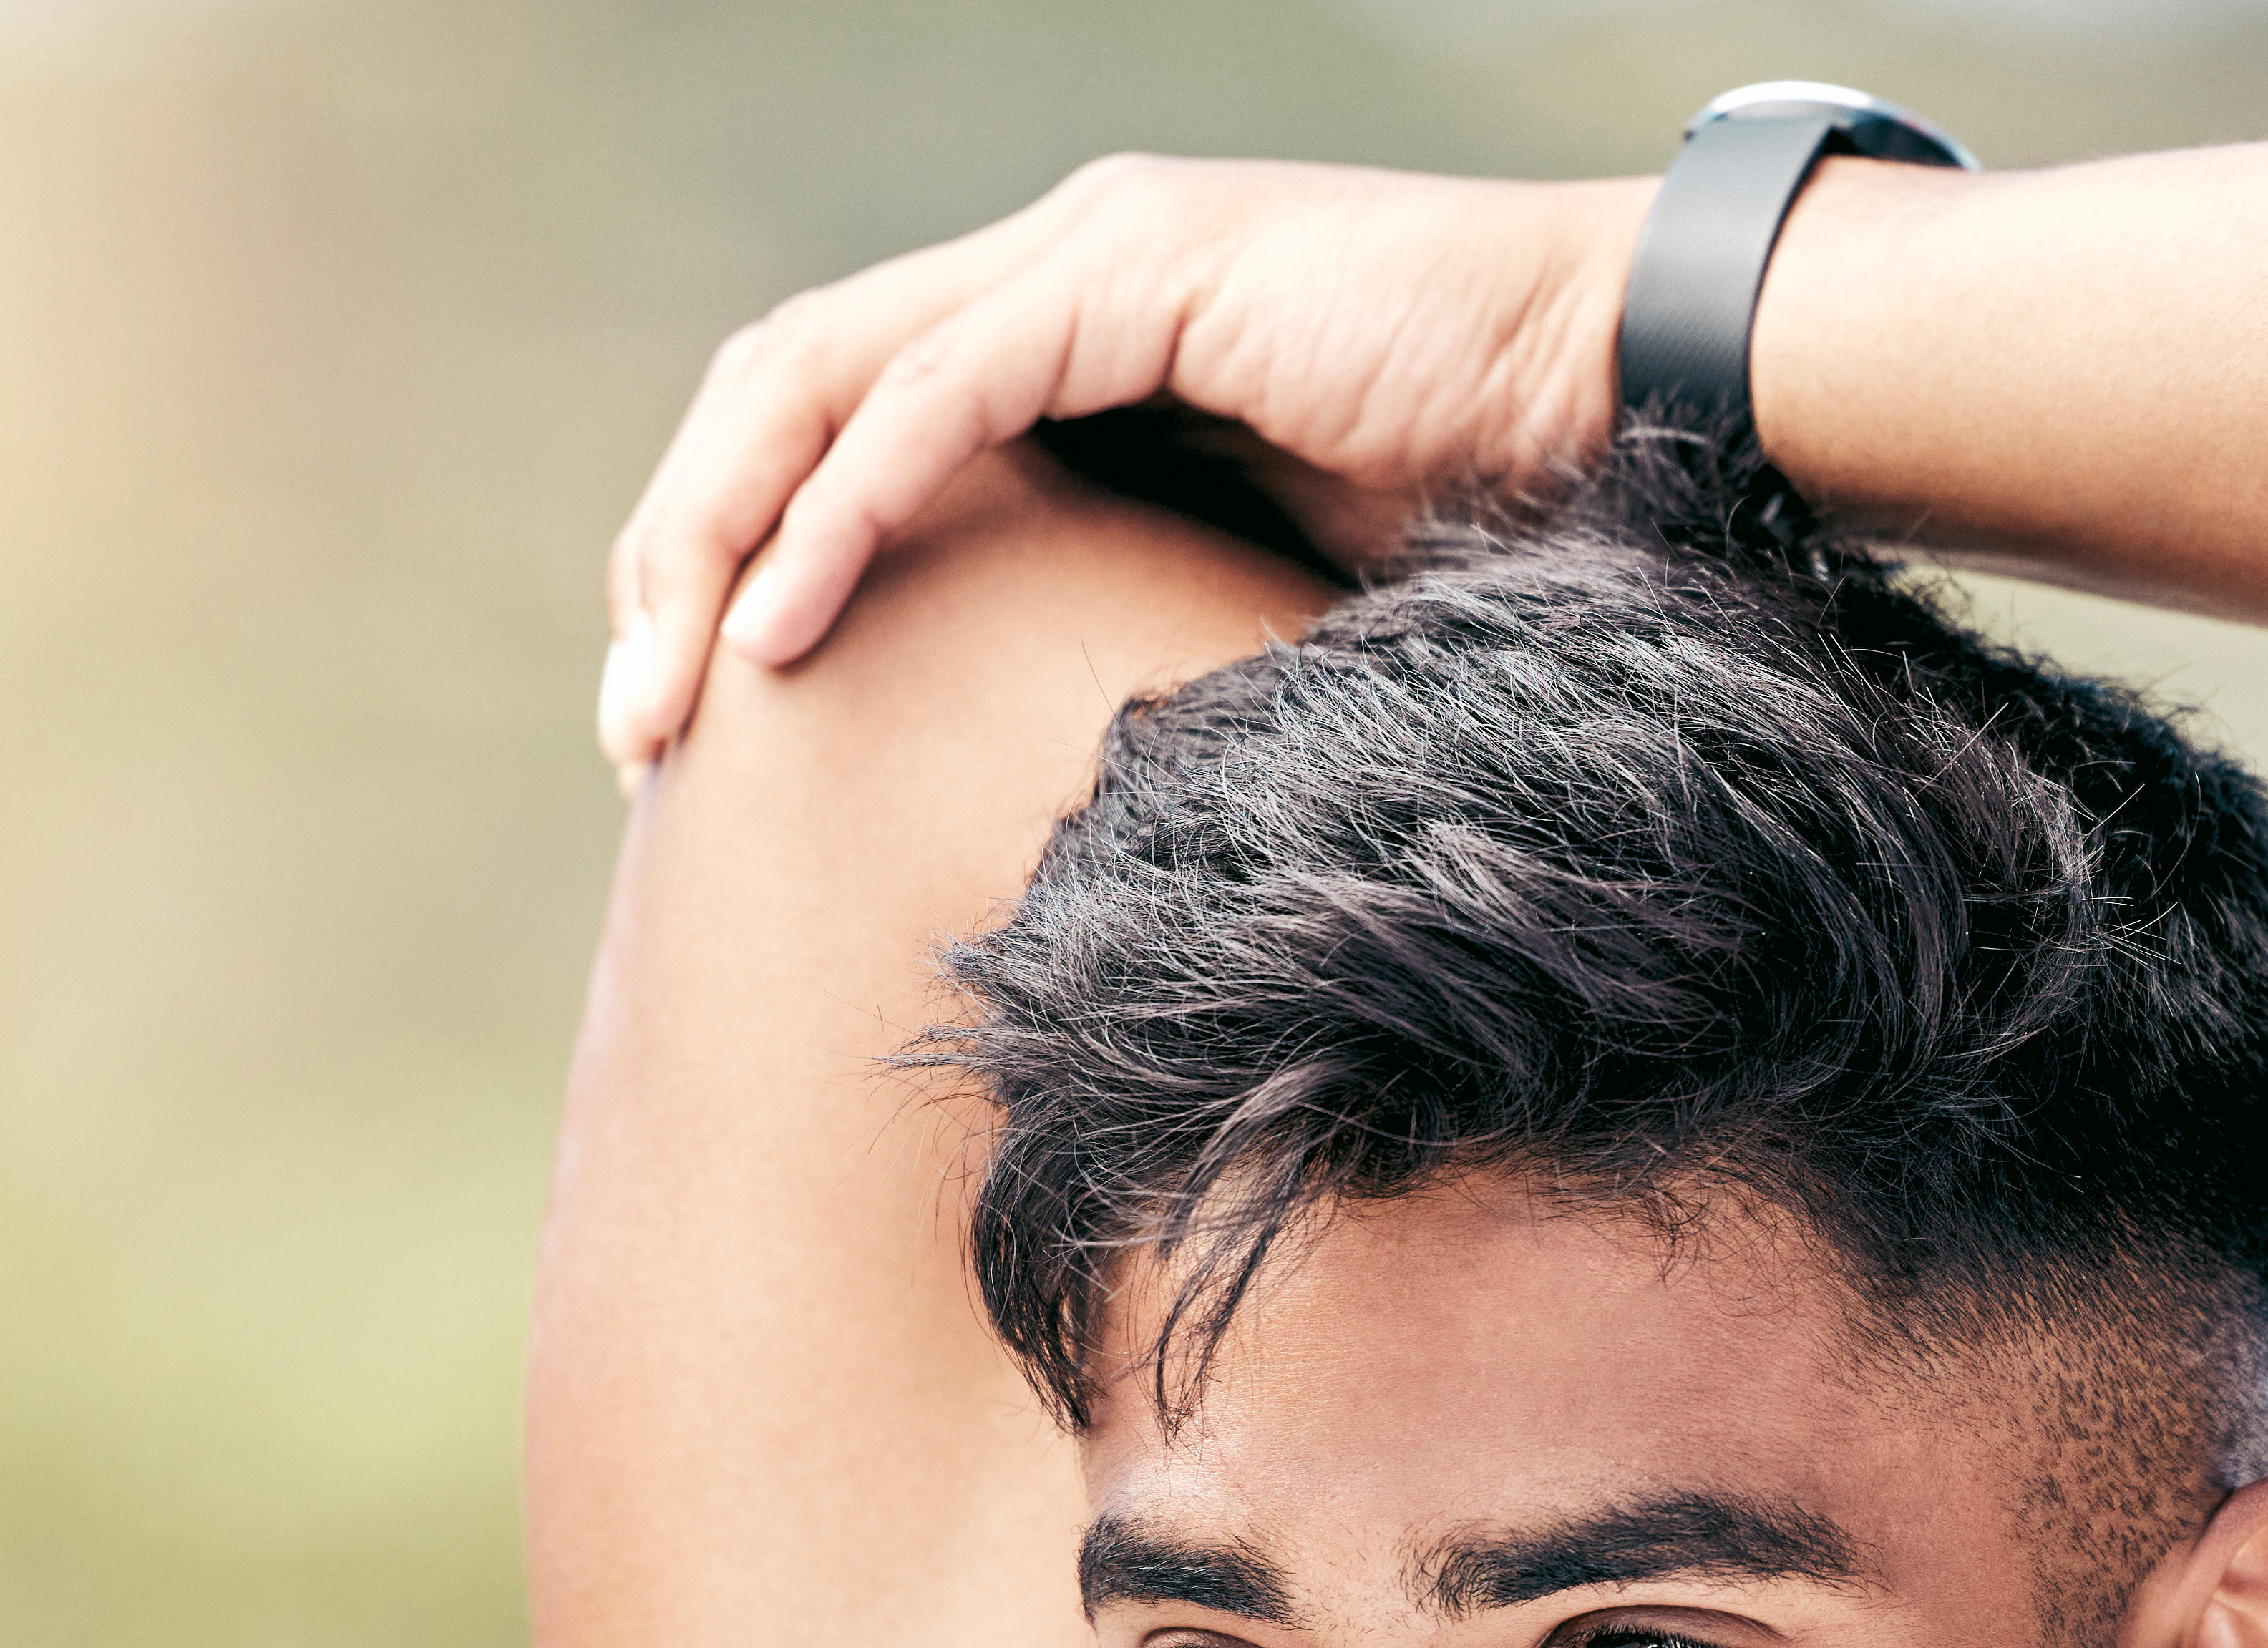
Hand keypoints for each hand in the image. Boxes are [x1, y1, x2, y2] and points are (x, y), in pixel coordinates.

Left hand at [599, 158, 1644, 777]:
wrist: (1637, 393)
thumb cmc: (1488, 502)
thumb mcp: (1253, 583)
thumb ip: (1132, 617)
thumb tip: (1049, 772)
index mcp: (1066, 328)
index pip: (828, 413)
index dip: (728, 550)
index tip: (687, 715)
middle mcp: (1051, 267)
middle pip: (780, 386)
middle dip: (673, 552)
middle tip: (630, 727)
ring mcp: (1088, 255)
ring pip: (817, 377)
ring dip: (715, 540)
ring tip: (667, 691)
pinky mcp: (1136, 277)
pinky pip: (934, 395)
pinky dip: (838, 510)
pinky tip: (777, 626)